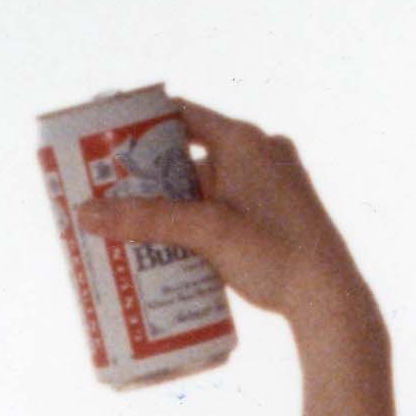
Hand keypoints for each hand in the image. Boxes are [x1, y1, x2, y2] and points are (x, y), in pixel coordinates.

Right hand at [65, 99, 372, 341]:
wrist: (330, 300)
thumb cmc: (275, 255)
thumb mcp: (206, 233)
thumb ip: (146, 220)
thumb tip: (85, 214)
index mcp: (246, 140)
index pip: (182, 115)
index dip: (142, 124)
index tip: (107, 138)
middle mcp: (262, 152)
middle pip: (192, 151)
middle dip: (151, 172)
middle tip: (110, 187)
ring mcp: (273, 182)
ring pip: (209, 182)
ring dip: (173, 200)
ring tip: (133, 219)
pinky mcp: (278, 211)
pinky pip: (227, 203)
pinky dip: (199, 216)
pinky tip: (173, 240)